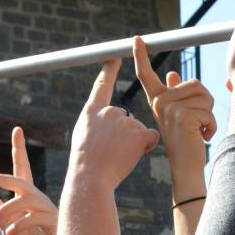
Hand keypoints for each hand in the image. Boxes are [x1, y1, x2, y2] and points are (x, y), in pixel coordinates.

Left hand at [0, 126, 55, 234]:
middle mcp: (38, 198)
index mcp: (26, 195)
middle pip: (21, 181)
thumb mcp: (2, 223)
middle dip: (4, 178)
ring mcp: (47, 210)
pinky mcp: (54, 224)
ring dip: (6, 209)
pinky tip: (8, 231)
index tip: (17, 130)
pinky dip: (20, 224)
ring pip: (26, 201)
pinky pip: (35, 219)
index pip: (21, 168)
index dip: (19, 149)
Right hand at [67, 58, 158, 193]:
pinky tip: (132, 155)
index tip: (116, 56)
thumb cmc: (86, 164)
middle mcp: (108, 111)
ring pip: (139, 130)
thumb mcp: (84, 138)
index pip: (101, 86)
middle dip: (125, 135)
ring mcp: (123, 121)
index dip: (110, 70)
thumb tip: (114, 118)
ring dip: (135, 143)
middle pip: (126, 119)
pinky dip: (146, 147)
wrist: (90, 177)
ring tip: (118, 156)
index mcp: (91, 112)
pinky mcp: (138, 132)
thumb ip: (97, 124)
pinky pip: (151, 137)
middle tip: (112, 151)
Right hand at [130, 35, 215, 178]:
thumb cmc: (186, 141)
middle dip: (205, 102)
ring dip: (209, 114)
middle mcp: (160, 101)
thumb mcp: (178, 115)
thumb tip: (172, 74)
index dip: (140, 56)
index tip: (137, 39)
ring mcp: (169, 108)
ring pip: (205, 96)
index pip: (146, 74)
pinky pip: (208, 111)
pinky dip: (212, 125)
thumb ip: (174, 93)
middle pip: (195, 84)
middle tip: (197, 122)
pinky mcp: (182, 116)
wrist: (186, 166)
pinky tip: (202, 137)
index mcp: (157, 99)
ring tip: (198, 129)